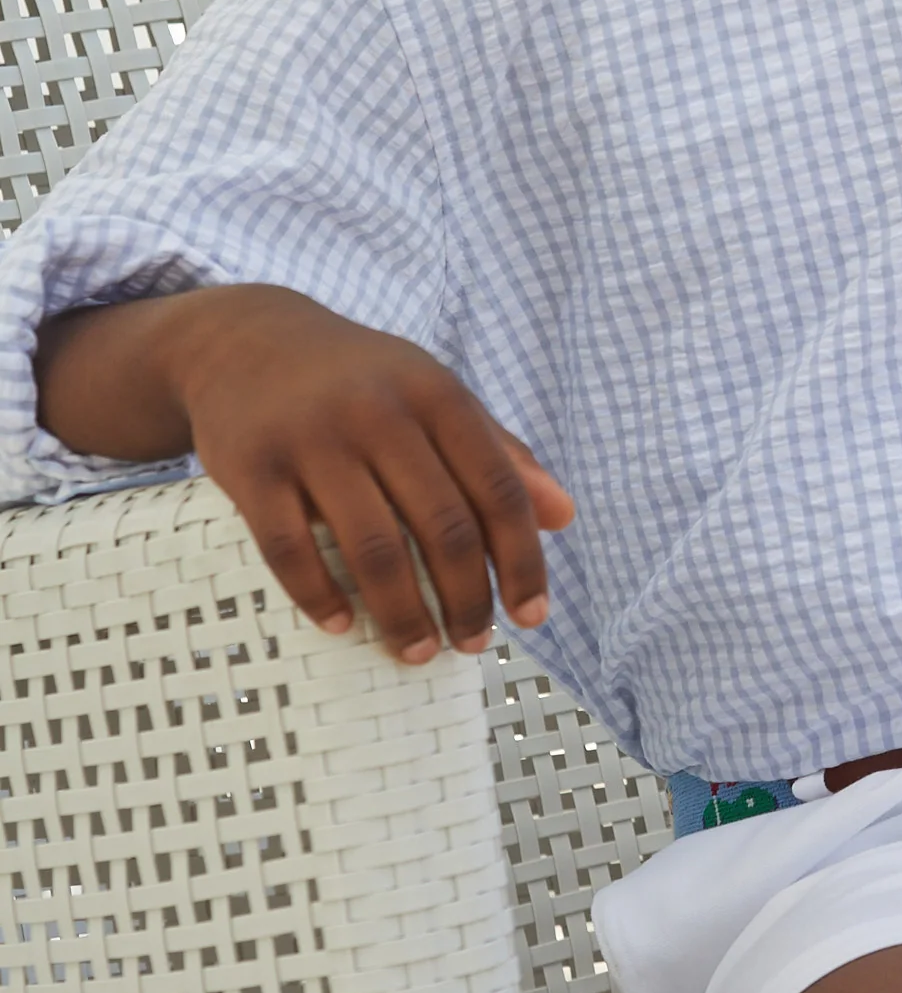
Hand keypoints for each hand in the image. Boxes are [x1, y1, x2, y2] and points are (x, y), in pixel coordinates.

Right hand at [35, 284, 571, 664]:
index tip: (532, 616)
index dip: (522, 560)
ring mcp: (312, 439)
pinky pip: (288, 548)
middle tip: (473, 644)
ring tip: (419, 653)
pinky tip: (342, 626)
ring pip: (372, 547)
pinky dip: (319, 597)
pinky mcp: (251, 467)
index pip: (498, 489)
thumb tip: (564, 517)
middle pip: (442, 527)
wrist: (246, 339)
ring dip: (402, 614)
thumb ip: (500, 452)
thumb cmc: (361, 380)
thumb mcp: (435, 394)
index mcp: (436, 394)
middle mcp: (379, 413)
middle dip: (466, 599)